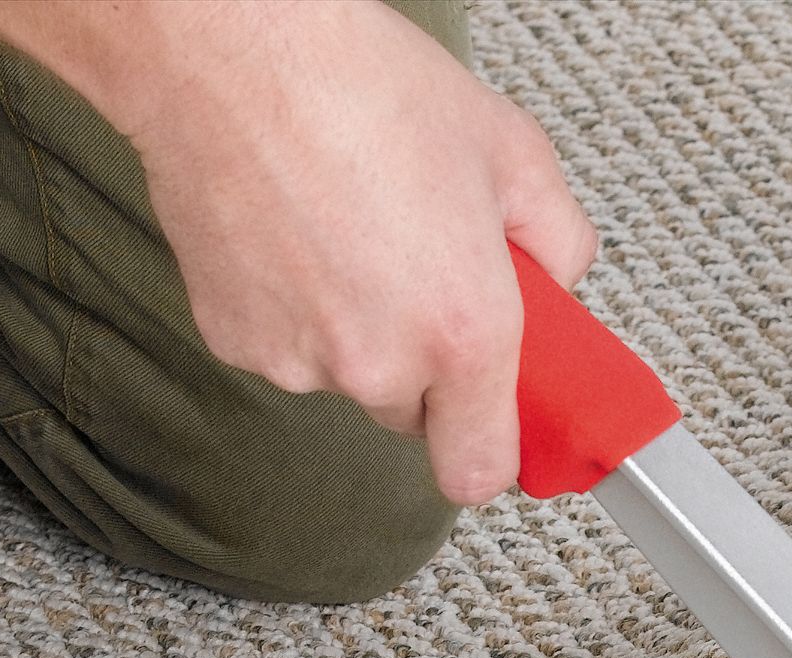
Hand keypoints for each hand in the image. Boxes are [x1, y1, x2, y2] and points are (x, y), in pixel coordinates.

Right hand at [85, 0, 596, 502]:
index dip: (486, 447)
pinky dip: (294, 309)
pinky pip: (286, 349)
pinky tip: (295, 236)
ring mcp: (302, 361)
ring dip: (355, 331)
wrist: (232, 51)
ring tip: (347, 234)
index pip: (478, 473)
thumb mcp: (510, 150)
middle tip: (416, 273)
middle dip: (423, 366)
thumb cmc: (362, 85)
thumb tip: (559, 285)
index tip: (488, 419)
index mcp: (463, 334)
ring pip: (348, 379)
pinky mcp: (237, 342)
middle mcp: (381, 364)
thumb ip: (559, 241)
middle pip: (414, 416)